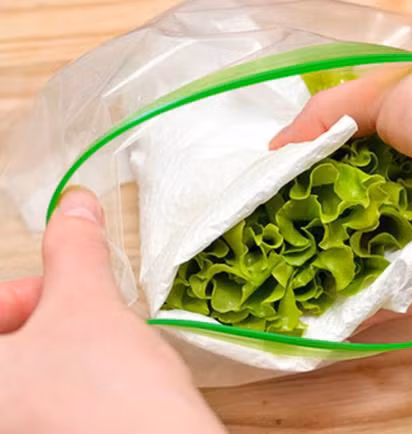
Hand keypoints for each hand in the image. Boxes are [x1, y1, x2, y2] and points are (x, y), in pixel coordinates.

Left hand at [0, 188, 225, 433]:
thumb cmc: (110, 402)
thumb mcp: (88, 306)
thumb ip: (73, 249)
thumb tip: (73, 205)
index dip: (15, 298)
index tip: (50, 294)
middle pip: (4, 349)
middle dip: (36, 328)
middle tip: (79, 326)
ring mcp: (18, 430)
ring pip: (25, 383)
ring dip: (54, 359)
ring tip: (99, 360)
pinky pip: (43, 411)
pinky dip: (65, 394)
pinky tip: (102, 394)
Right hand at [271, 59, 411, 314]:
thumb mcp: (388, 89)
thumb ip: (326, 113)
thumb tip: (276, 148)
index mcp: (407, 147)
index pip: (343, 167)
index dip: (302, 178)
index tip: (260, 191)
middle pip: (348, 215)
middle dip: (304, 226)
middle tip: (254, 238)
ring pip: (359, 259)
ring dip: (318, 267)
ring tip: (263, 276)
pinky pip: (382, 300)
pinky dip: (346, 310)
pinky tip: (301, 314)